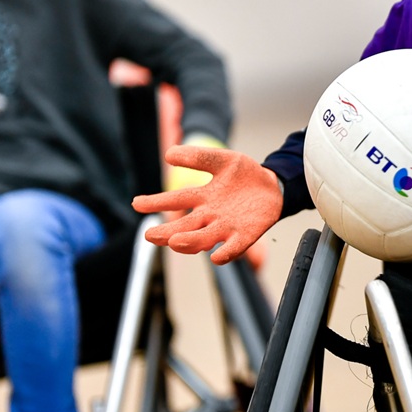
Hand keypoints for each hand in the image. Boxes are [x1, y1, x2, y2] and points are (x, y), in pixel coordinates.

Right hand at [133, 144, 283, 264]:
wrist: (274, 185)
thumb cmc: (244, 174)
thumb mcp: (222, 160)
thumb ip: (198, 157)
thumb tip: (168, 154)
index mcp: (202, 196)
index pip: (176, 199)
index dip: (157, 202)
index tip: (137, 203)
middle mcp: (210, 215)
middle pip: (184, 226)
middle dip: (167, 231)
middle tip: (150, 235)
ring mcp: (227, 227)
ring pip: (204, 238)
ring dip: (190, 242)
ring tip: (175, 241)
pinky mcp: (246, 234)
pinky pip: (234, 248)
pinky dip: (226, 253)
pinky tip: (216, 257)